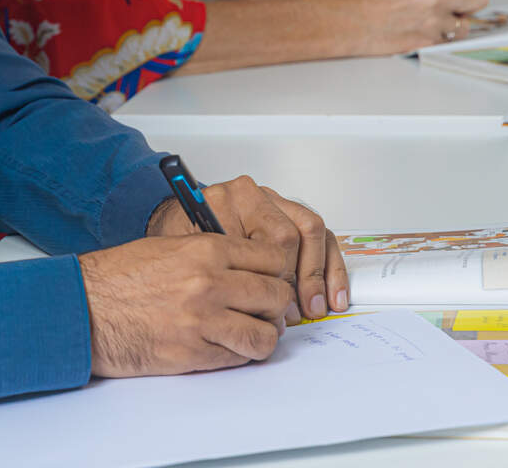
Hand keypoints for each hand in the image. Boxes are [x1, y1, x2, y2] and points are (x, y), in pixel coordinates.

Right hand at [77, 233, 294, 376]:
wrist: (84, 308)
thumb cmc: (117, 278)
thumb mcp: (167, 248)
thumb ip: (209, 255)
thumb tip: (244, 267)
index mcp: (204, 250)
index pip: (271, 258)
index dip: (276, 271)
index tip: (271, 278)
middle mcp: (208, 283)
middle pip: (275, 295)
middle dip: (275, 305)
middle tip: (265, 309)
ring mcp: (202, 321)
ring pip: (265, 335)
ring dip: (263, 336)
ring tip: (250, 333)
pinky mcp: (193, 353)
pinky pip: (238, 358)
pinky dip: (240, 355)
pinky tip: (228, 347)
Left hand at [148, 175, 348, 322]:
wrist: (175, 229)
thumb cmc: (180, 243)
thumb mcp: (191, 255)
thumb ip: (223, 271)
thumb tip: (258, 306)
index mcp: (233, 198)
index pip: (276, 236)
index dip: (283, 276)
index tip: (279, 305)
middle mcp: (259, 196)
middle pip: (300, 231)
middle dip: (306, 277)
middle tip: (303, 310)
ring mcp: (277, 204)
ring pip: (316, 233)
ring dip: (322, 275)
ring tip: (319, 308)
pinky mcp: (291, 217)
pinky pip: (321, 238)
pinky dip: (330, 269)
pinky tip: (332, 296)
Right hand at [343, 0, 488, 54]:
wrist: (352, 23)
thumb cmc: (368, 2)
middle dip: (472, 2)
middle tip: (461, 6)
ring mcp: (434, 21)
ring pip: (466, 25)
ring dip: (455, 25)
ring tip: (437, 23)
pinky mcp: (429, 41)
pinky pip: (448, 40)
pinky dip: (441, 38)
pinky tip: (426, 33)